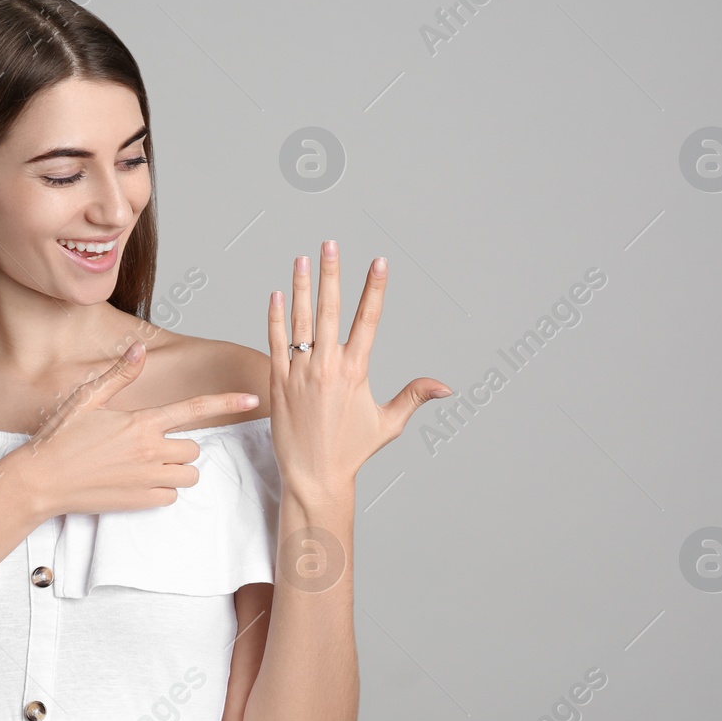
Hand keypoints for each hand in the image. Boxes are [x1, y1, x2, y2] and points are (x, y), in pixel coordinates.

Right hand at [5, 341, 262, 519]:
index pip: (195, 409)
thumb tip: (140, 349)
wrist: (40, 480)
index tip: (253, 399)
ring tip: (148, 464)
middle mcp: (150, 450)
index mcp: (141, 421)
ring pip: (188, 474)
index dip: (227, 402)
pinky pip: (172, 496)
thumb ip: (120, 375)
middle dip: (180, 446)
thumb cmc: (60, 437)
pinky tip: (138, 482)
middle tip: (150, 444)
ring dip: (176, 469)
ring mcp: (148, 478)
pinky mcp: (142, 502)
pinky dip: (161, 490)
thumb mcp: (88, 398)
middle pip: (194, 448)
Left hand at [268, 241, 450, 492]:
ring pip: (299, 320)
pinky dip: (275, 317)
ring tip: (303, 258)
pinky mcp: (277, 382)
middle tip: (330, 244)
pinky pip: (275, 342)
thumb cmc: (351, 451)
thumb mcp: (388, 423)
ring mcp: (299, 372)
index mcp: (355, 371)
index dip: (374, 288)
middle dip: (331, 273)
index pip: (367, 319)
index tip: (379, 262)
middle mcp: (326, 366)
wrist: (314, 476)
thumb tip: (446, 386)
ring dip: (301, 286)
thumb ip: (414, 396)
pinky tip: (277, 294)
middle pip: (329, 309)